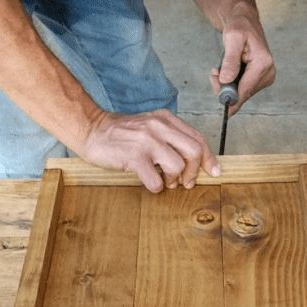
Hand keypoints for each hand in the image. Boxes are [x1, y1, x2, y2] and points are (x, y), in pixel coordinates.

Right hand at [81, 109, 219, 192]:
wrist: (92, 130)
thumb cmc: (123, 134)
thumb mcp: (151, 127)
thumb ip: (171, 138)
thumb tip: (193, 162)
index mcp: (166, 119)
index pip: (197, 138)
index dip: (209, 158)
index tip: (214, 172)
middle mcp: (159, 127)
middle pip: (194, 151)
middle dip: (194, 172)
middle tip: (186, 182)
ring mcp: (146, 141)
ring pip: (178, 166)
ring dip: (175, 179)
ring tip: (166, 181)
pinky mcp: (134, 156)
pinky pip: (156, 180)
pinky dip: (156, 187)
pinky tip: (149, 182)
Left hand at [210, 11, 274, 114]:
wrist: (245, 22)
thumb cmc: (239, 26)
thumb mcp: (232, 38)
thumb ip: (230, 60)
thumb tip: (226, 80)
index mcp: (263, 63)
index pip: (246, 90)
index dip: (230, 98)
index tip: (220, 104)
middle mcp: (268, 73)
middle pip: (243, 94)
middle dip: (225, 88)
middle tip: (214, 73)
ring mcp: (265, 78)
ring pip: (241, 94)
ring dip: (227, 85)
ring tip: (221, 68)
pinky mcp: (260, 80)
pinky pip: (242, 90)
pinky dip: (232, 84)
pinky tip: (228, 72)